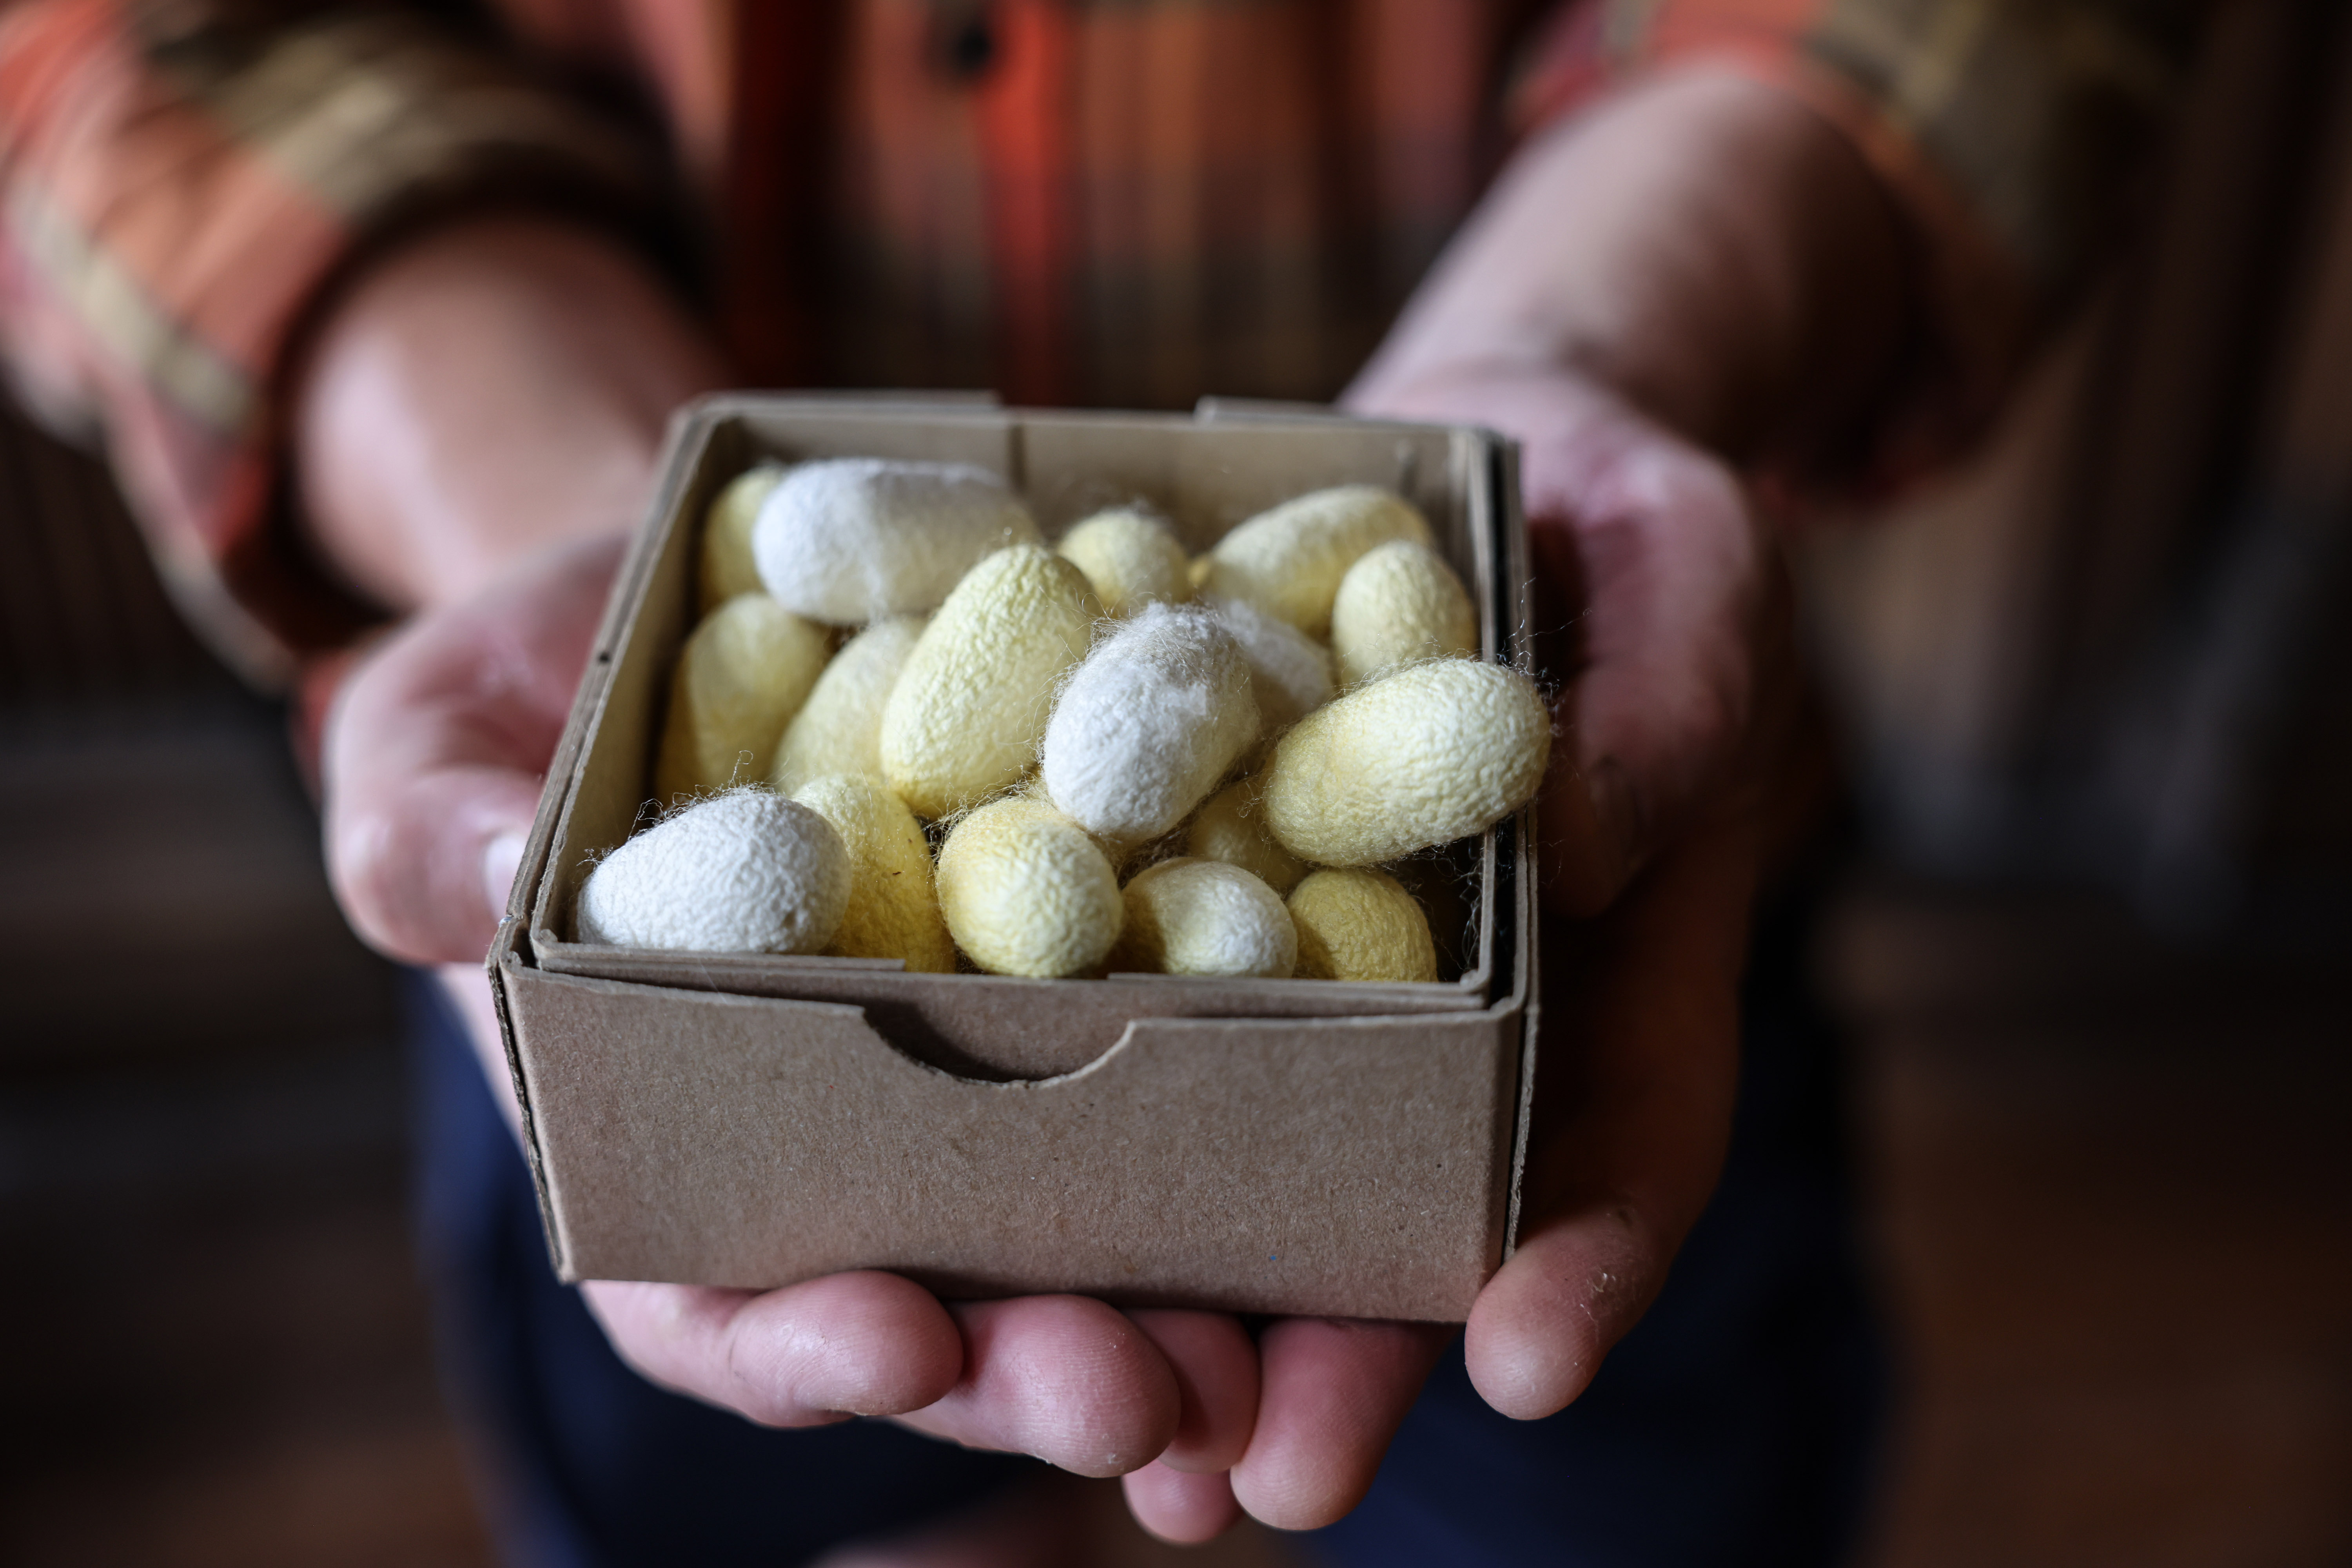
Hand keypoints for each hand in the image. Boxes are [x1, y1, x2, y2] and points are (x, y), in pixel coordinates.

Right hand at [305, 221, 1271, 1505]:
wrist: (710, 592)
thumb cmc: (531, 691)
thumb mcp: (435, 740)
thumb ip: (420, 833)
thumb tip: (456, 892)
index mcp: (675, 1145)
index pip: (722, 1304)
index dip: (801, 1346)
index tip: (898, 1335)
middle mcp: (852, 1150)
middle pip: (945, 1308)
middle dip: (1035, 1366)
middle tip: (1143, 1394)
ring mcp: (994, 1081)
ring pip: (1093, 1245)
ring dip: (1188, 1317)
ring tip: (1271, 1360)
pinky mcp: (1118, 976)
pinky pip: (1206, 1074)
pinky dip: (1276, 1143)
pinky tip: (1358, 1178)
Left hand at [1109, 64, 1908, 1533]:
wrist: (1473, 463)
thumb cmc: (1616, 511)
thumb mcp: (1686, 568)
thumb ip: (1669, 703)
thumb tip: (1575, 846)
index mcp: (1607, 960)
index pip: (1623, 1130)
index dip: (1586, 1251)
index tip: (1525, 1360)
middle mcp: (1455, 1009)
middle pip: (1408, 1217)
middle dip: (1335, 1358)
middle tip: (1256, 1481)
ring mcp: (1312, 975)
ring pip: (1250, 1177)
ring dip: (1177, 1313)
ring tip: (1103, 1429)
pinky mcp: (1177, 912)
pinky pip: (1112, 1034)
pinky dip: (1047, 1138)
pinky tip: (958, 1231)